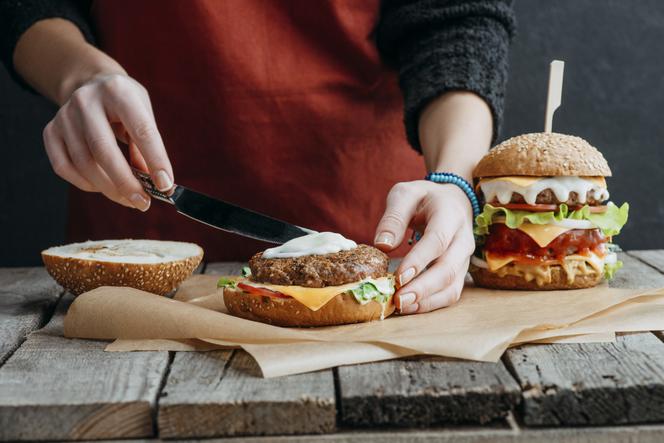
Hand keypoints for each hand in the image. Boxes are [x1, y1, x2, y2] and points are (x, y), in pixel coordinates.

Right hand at [42, 73, 172, 210]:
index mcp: (118, 91)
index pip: (141, 130)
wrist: (90, 84)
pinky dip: (86, 184)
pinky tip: (103, 186)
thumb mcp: (143, 113)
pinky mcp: (51, 131)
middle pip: (104, 150)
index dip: (155, 160)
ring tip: (130, 199)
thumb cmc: (124, 103)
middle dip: (126, 183)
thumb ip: (148, 145)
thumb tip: (155, 183)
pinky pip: (64, 167)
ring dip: (110, 189)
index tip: (165, 186)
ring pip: (84, 164)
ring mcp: (64, 116)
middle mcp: (86, 101)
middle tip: (143, 202)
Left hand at [374, 181, 474, 312]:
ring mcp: (465, 258)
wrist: (453, 201)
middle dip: (422, 288)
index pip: (437, 240)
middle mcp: (463, 239)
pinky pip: (451, 293)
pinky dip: (433, 303)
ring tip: (402, 308)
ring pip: (452, 285)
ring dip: (428, 300)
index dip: (419, 260)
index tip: (398, 277)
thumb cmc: (424, 198)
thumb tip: (382, 245)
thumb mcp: (405, 194)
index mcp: (450, 214)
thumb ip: (393, 217)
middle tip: (398, 300)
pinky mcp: (460, 272)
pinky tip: (412, 307)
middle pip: (448, 268)